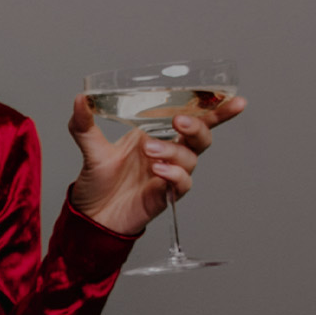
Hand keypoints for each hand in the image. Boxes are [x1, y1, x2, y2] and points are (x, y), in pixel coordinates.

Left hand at [66, 94, 246, 234]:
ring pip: (190, 158)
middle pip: (201, 136)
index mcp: (157, 134)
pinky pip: (182, 184)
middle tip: (179, 121)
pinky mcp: (165, 195)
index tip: (235, 101)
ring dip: (174, 151)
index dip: (217, 111)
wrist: (91, 215)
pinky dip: (174, 175)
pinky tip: (158, 171)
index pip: (193, 119)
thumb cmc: (98, 182)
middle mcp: (168, 153)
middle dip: (197, 126)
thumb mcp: (90, 148)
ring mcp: (169, 174)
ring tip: (149, 151)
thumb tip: (80, 99)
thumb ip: (84, 124)